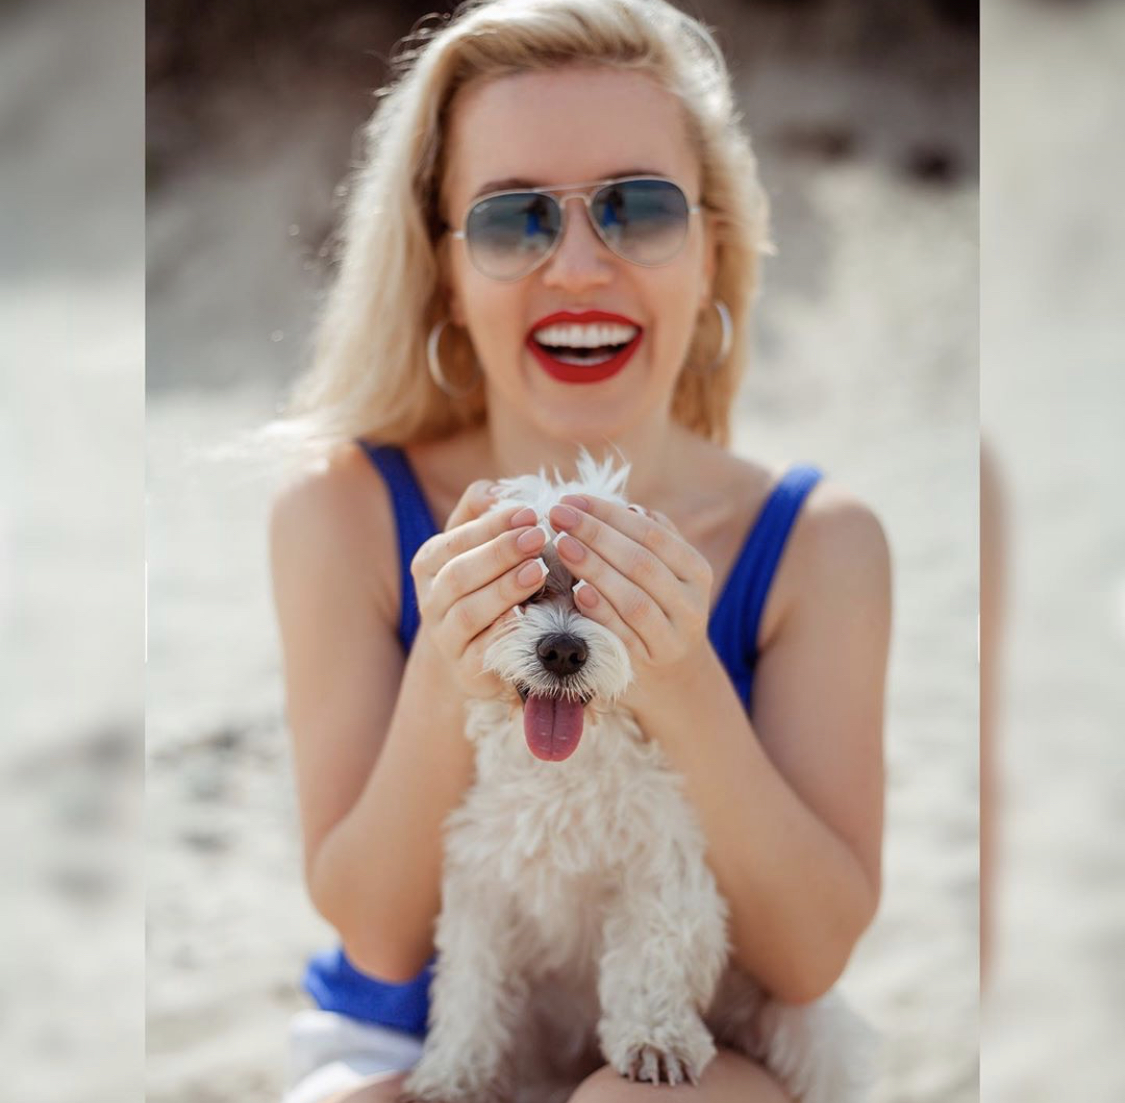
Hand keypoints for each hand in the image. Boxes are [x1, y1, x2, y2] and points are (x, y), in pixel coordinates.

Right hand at [411, 479, 550, 700]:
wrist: (476, 651)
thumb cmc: (485, 585)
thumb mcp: (478, 546)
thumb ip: (480, 514)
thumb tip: (492, 490)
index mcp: (429, 564)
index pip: (455, 541)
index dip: (492, 526)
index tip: (529, 513)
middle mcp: (430, 601)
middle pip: (458, 575)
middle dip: (499, 554)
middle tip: (538, 537)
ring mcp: (445, 638)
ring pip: (467, 613)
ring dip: (503, 590)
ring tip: (539, 570)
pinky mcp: (465, 671)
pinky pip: (480, 653)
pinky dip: (502, 634)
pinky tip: (528, 616)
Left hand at [546, 495, 713, 704]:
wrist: (674, 673)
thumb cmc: (659, 608)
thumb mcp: (666, 573)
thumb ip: (649, 541)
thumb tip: (627, 509)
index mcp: (696, 570)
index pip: (650, 534)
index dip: (608, 515)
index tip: (571, 500)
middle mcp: (692, 602)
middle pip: (641, 562)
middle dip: (595, 534)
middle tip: (557, 516)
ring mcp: (674, 635)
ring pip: (634, 598)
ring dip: (595, 569)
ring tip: (561, 546)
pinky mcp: (651, 661)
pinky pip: (624, 634)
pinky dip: (601, 612)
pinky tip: (577, 591)